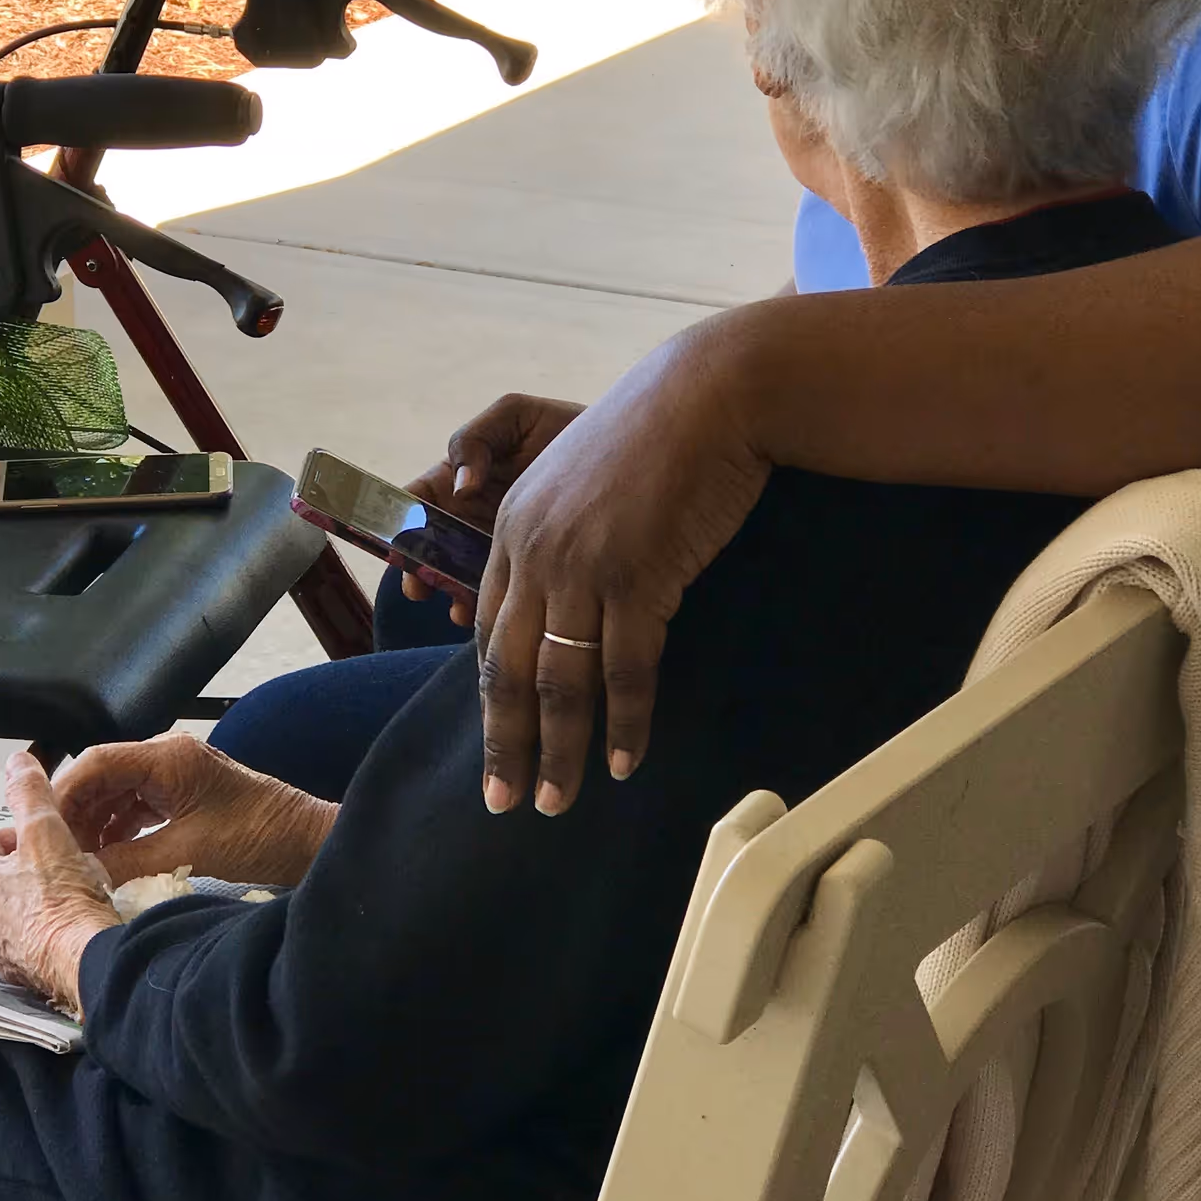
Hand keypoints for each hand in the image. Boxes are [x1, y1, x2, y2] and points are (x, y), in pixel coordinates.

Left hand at [0, 750, 118, 1016]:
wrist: (86, 961)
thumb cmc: (65, 899)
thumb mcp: (48, 832)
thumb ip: (30, 794)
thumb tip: (16, 760)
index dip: (2, 839)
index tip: (30, 839)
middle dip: (8, 876)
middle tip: (44, 869)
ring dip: (19, 908)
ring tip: (55, 899)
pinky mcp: (20, 976)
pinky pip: (19, 951)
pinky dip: (34, 939)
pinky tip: (62, 930)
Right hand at [53, 734, 334, 891]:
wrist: (307, 842)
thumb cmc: (260, 837)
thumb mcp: (188, 851)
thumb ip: (128, 858)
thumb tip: (81, 872)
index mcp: (167, 756)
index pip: (96, 762)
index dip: (63, 794)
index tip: (41, 827)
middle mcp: (167, 756)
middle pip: (101, 775)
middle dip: (75, 812)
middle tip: (53, 850)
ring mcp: (174, 774)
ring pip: (116, 793)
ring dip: (95, 824)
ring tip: (76, 858)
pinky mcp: (182, 794)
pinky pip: (136, 806)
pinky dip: (118, 829)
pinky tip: (106, 856)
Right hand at [400, 393, 584, 619]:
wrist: (631, 450)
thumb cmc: (565, 427)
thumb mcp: (514, 416)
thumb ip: (474, 439)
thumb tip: (460, 487)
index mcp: (460, 477)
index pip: (417, 502)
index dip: (400, 525)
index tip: (401, 548)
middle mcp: (472, 515)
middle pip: (431, 548)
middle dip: (420, 571)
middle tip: (421, 588)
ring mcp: (498, 546)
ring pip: (459, 577)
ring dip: (450, 595)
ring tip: (458, 607)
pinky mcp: (528, 570)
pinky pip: (500, 593)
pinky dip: (488, 607)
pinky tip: (488, 614)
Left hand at [475, 321, 771, 815]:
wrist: (710, 396)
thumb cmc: (658, 442)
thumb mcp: (588, 487)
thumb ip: (566, 545)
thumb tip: (570, 615)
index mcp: (513, 528)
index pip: (490, 631)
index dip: (491, 698)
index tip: (496, 748)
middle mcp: (534, 550)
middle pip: (507, 667)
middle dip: (506, 744)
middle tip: (506, 804)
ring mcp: (581, 563)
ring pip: (560, 678)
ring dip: (560, 750)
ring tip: (558, 802)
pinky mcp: (635, 573)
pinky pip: (624, 668)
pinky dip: (623, 722)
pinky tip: (623, 762)